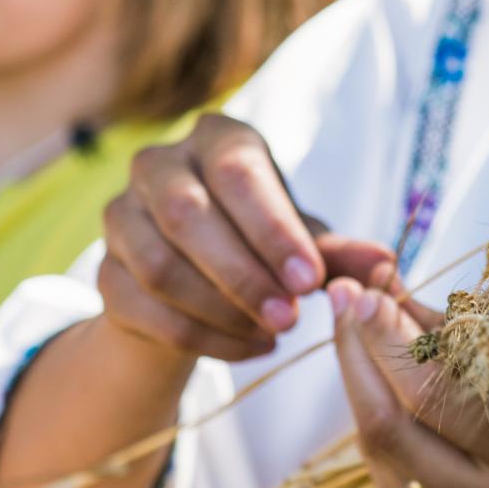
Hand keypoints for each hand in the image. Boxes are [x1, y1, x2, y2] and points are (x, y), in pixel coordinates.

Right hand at [100, 114, 395, 361]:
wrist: (195, 283)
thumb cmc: (260, 244)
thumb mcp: (302, 243)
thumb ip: (337, 254)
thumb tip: (385, 265)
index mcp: (216, 139)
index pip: (238, 174)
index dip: (273, 229)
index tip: (311, 281)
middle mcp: (159, 164)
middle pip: (187, 215)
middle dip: (242, 274)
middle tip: (291, 319)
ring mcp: (121, 216)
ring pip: (159, 265)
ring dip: (220, 309)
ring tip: (274, 334)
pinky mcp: (103, 271)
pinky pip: (143, 308)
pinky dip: (200, 337)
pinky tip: (248, 348)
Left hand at [329, 277, 488, 487]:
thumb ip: (456, 330)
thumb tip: (382, 287)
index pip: (432, 396)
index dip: (388, 341)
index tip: (365, 292)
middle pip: (390, 428)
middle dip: (356, 355)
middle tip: (342, 300)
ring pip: (379, 456)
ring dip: (358, 387)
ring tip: (355, 334)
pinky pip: (387, 482)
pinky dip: (375, 429)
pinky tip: (376, 390)